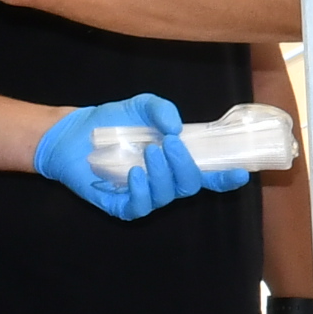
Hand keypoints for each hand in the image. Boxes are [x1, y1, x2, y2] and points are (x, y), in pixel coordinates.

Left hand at [35, 97, 224, 221]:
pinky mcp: (120, 206)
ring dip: (162, 174)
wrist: (72, 134)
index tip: (239, 173)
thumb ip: (161, 110)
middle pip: (190, 185)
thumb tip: (176, 128)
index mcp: (175, 161)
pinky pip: (139, 207)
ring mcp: (143, 195)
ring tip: (149, 152)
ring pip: (167, 195)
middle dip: (185, 166)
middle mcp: (164, 181)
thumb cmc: (111, 122)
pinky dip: (140, 191)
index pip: (207, 174)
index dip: (225, 177)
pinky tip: (134, 173)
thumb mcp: (141, 106)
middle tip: (169, 145)